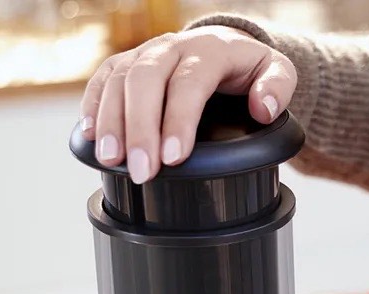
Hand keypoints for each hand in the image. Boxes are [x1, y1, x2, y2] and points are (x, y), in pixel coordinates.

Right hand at [79, 26, 297, 183]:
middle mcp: (172, 46)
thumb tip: (264, 108)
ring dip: (111, 122)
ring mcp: (144, 53)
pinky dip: (92, 106)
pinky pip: (102, 79)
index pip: (190, 82)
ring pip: (119, 80)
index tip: (175, 157)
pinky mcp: (125, 63)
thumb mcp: (276, 71)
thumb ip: (278, 87)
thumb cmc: (248, 67)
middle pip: (146, 80)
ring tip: (111, 161)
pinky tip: (90, 136)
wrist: (224, 46)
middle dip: (140, 128)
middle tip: (141, 171)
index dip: (179, 119)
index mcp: (209, 49)